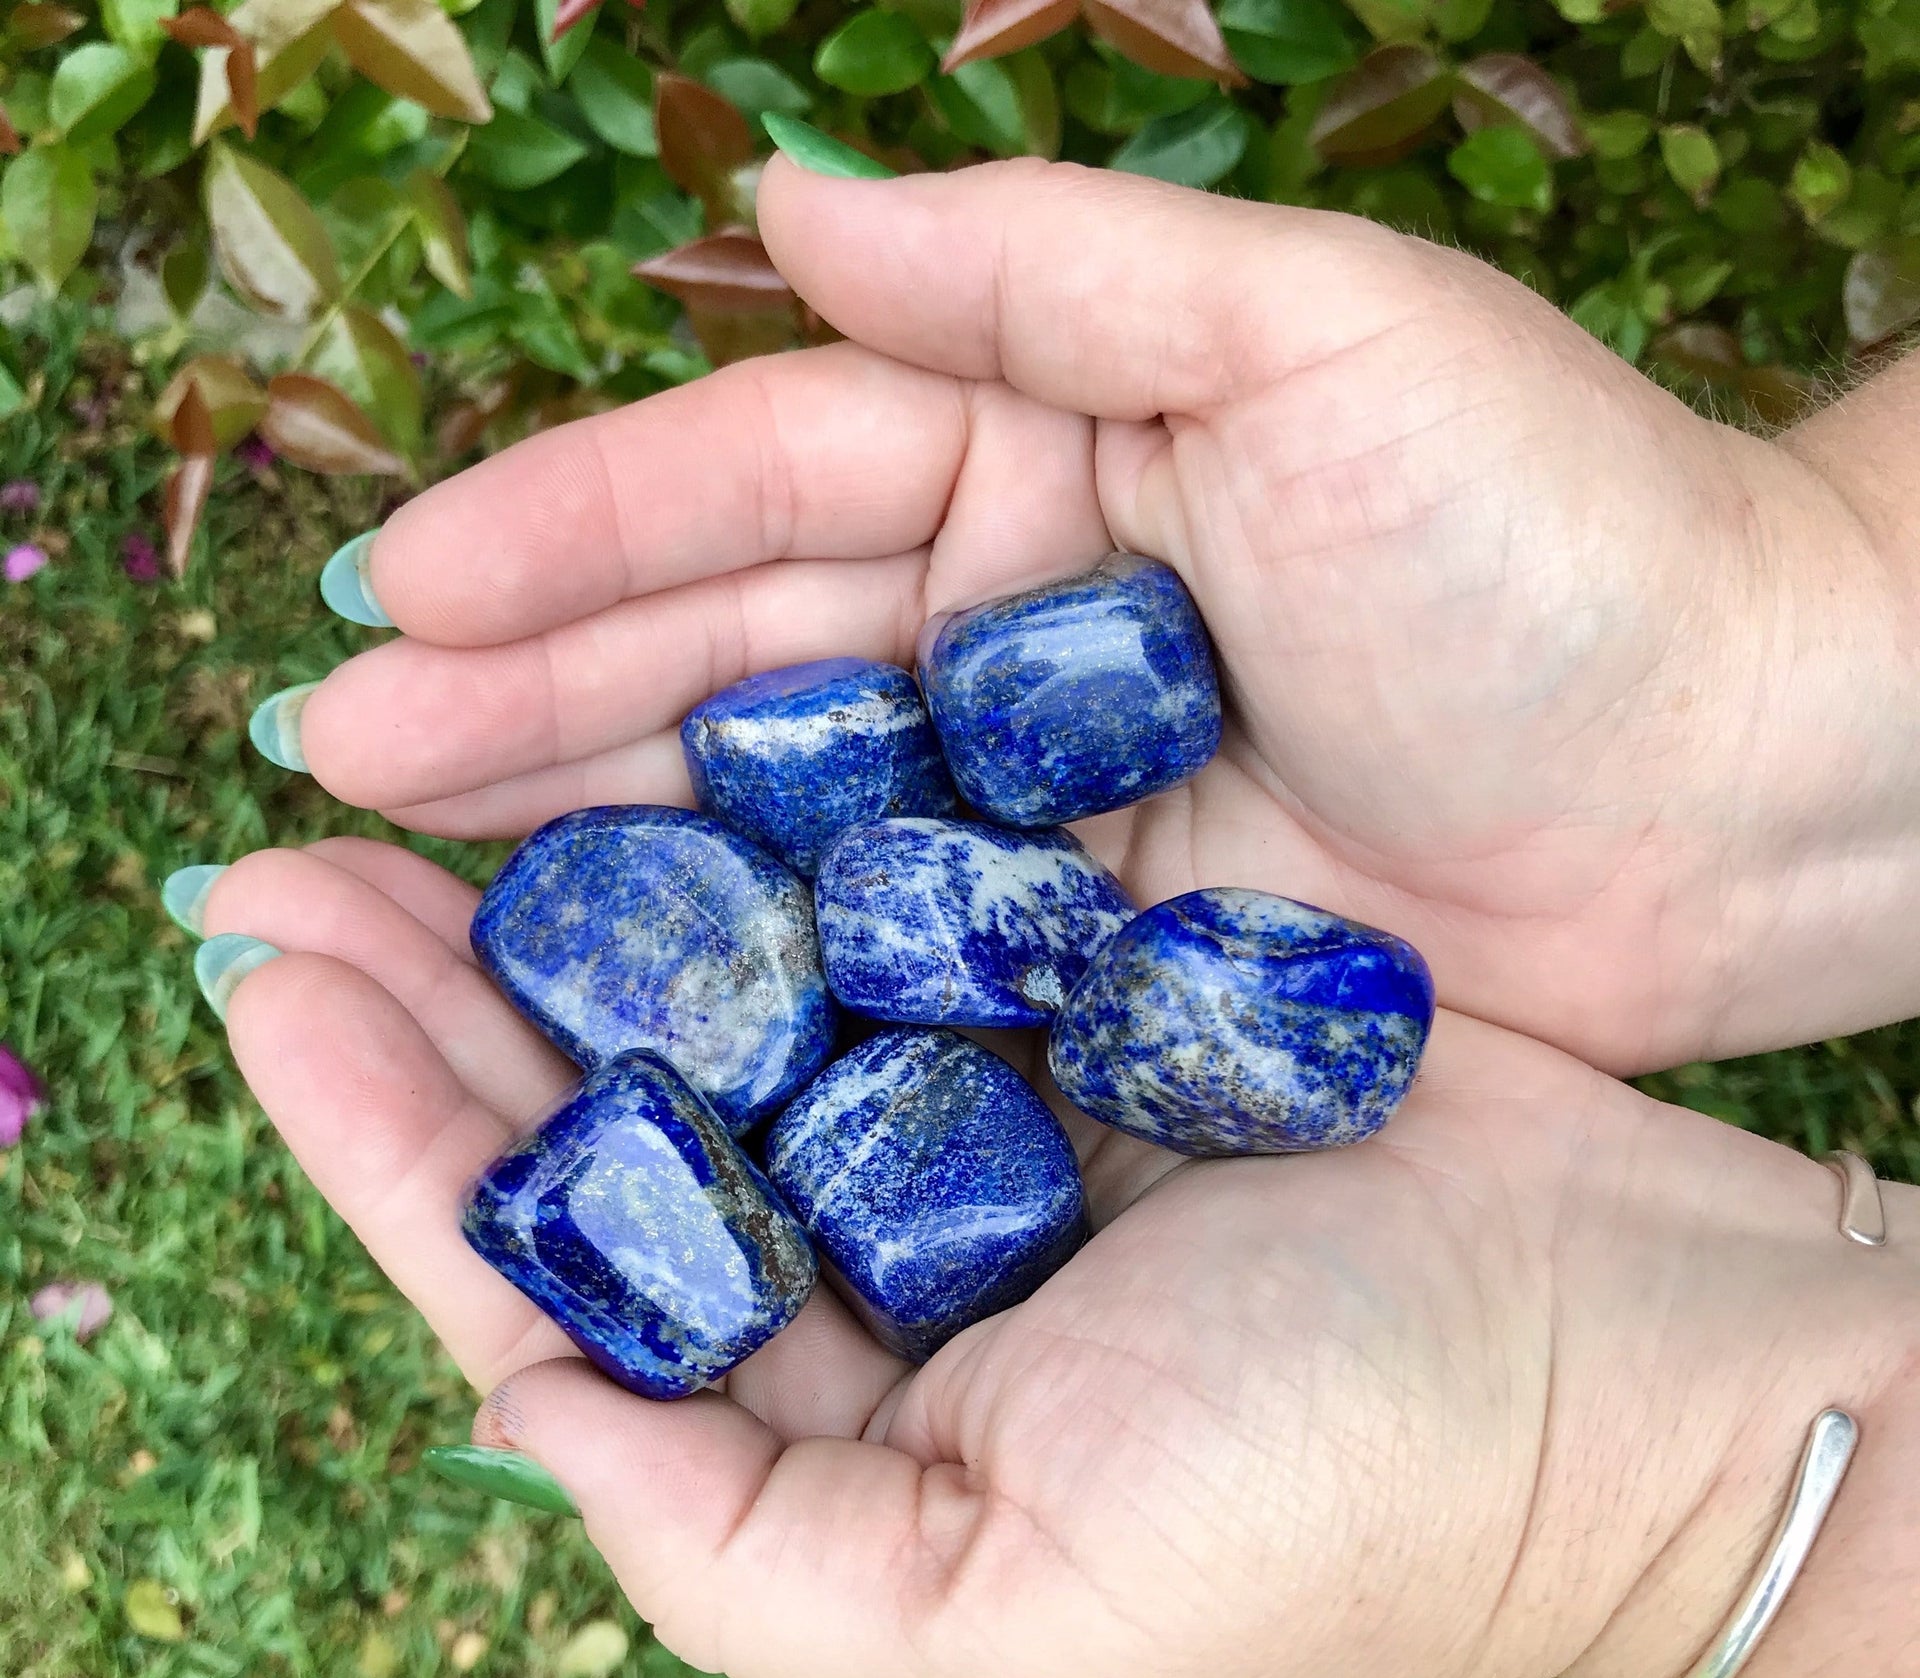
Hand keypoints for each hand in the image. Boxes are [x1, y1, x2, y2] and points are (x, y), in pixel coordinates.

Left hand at [198, 842, 1919, 1677]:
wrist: (1622, 1358)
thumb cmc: (1340, 1504)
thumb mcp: (1006, 1621)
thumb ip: (728, 1551)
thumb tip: (513, 1420)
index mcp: (826, 1423)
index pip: (546, 1285)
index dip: (392, 1142)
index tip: (270, 987)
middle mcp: (875, 1267)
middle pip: (604, 1118)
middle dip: (436, 992)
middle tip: (288, 850)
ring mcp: (973, 1118)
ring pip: (718, 992)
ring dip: (574, 891)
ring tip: (422, 770)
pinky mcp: (1074, 997)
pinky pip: (878, 901)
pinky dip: (768, 837)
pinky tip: (664, 749)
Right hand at [281, 162, 1917, 1074]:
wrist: (1742, 784)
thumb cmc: (1560, 541)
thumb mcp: (1313, 341)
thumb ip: (1047, 275)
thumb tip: (780, 208)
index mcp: (1040, 456)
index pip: (759, 478)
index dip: (568, 532)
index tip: (390, 593)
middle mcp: (1008, 624)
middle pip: (724, 650)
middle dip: (522, 695)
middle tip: (331, 759)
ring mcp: (1034, 799)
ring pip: (771, 809)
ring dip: (591, 836)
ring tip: (406, 868)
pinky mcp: (1083, 946)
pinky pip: (879, 950)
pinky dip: (749, 969)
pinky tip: (616, 998)